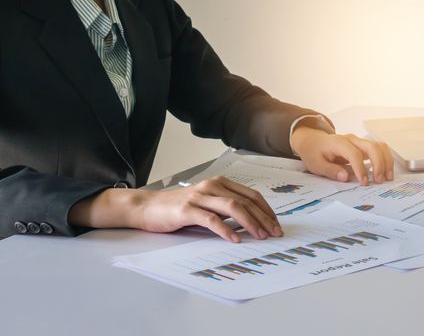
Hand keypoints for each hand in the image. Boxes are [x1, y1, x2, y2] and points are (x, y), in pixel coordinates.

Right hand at [69, 176, 282, 242]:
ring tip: (261, 236)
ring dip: (250, 223)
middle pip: (246, 201)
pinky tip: (235, 240)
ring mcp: (199, 196)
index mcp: (219, 183)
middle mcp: (211, 186)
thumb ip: (226, 209)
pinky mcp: (187, 210)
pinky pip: (211, 219)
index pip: (251, 195)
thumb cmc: (178, 208)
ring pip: (233, 207)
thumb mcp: (207, 204)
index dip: (266, 210)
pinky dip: (226, 230)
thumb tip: (251, 222)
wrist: (147, 207)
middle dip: (264, 218)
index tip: (276, 224)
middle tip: (275, 233)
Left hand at [291, 127, 394, 184]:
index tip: (364, 183)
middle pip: (371, 147)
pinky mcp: (363, 145)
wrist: (313, 141)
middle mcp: (351, 139)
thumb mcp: (316, 164)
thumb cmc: (314, 153)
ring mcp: (359, 141)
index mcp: (338, 143)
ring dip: (386, 161)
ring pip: (379, 146)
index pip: (354, 154)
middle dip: (379, 164)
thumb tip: (345, 177)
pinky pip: (379, 149)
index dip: (361, 169)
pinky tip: (386, 172)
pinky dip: (385, 159)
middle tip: (379, 181)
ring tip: (387, 178)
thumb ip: (330, 170)